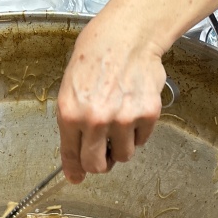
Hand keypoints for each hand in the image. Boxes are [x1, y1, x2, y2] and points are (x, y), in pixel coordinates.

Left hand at [56, 25, 163, 183]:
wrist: (124, 39)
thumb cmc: (93, 60)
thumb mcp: (70, 91)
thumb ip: (72, 125)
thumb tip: (77, 159)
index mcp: (70, 114)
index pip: (71, 155)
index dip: (74, 171)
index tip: (76, 178)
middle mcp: (95, 120)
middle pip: (98, 165)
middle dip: (100, 163)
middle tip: (102, 153)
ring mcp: (123, 119)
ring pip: (124, 155)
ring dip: (121, 145)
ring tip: (118, 121)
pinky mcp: (147, 115)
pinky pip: (142, 139)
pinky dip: (138, 131)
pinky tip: (132, 109)